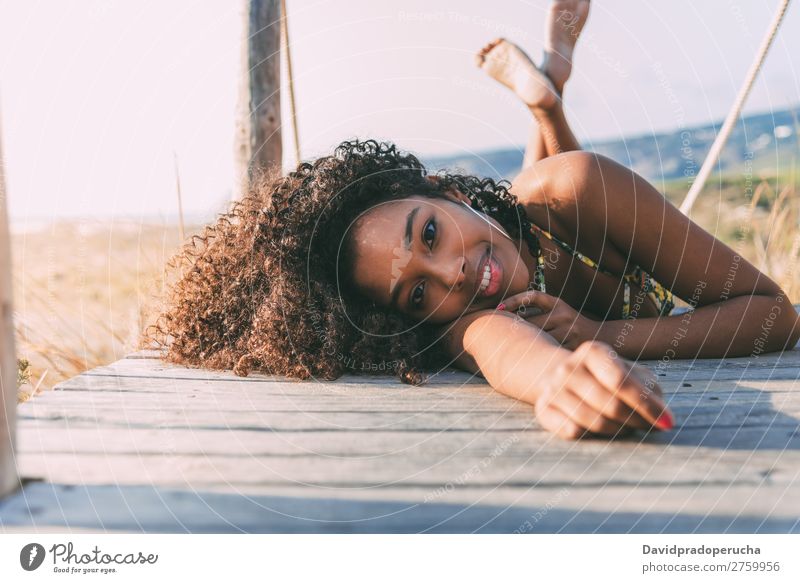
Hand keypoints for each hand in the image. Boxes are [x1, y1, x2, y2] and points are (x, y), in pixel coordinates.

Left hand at [498, 290, 598, 349]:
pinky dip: (537, 353)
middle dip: (516, 328)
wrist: (601, 336)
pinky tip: (525, 358)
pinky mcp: (571, 345)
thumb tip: (506, 312)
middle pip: (532, 322)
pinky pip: (548, 350)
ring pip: (539, 337)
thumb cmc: (571, 322)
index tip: (498, 307)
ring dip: (525, 342)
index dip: (514, 300)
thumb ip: (538, 309)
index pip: (533, 297)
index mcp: (558, 303)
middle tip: (496, 332)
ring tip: (506, 348)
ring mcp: (568, 330)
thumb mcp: (559, 309)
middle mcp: (563, 314)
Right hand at [534, 340, 673, 439]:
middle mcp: (568, 367)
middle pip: (611, 405)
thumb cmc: (607, 377)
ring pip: (595, 422)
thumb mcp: (633, 373)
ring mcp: (552, 388)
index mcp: (592, 351)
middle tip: (646, 426)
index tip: (668, 422)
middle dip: (636, 421)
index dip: (647, 404)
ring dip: (618, 430)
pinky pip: (573, 431)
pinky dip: (592, 435)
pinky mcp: (543, 409)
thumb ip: (651, 391)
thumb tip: (665, 419)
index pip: (621, 381)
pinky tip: (599, 429)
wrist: (563, 377)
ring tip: (625, 426)